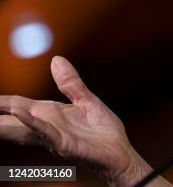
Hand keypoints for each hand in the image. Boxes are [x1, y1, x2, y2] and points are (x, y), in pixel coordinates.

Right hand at [0, 56, 151, 185]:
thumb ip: (70, 82)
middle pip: (10, 120)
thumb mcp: (86, 100)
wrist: (121, 152)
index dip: (0, 102)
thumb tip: (56, 59)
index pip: (16, 105)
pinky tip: (19, 113)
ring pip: (21, 128)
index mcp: (49, 114)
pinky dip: (31, 122)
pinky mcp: (65, 145)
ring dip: (3, 121)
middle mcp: (45, 127)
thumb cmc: (103, 131)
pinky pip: (45, 132)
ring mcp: (53, 137)